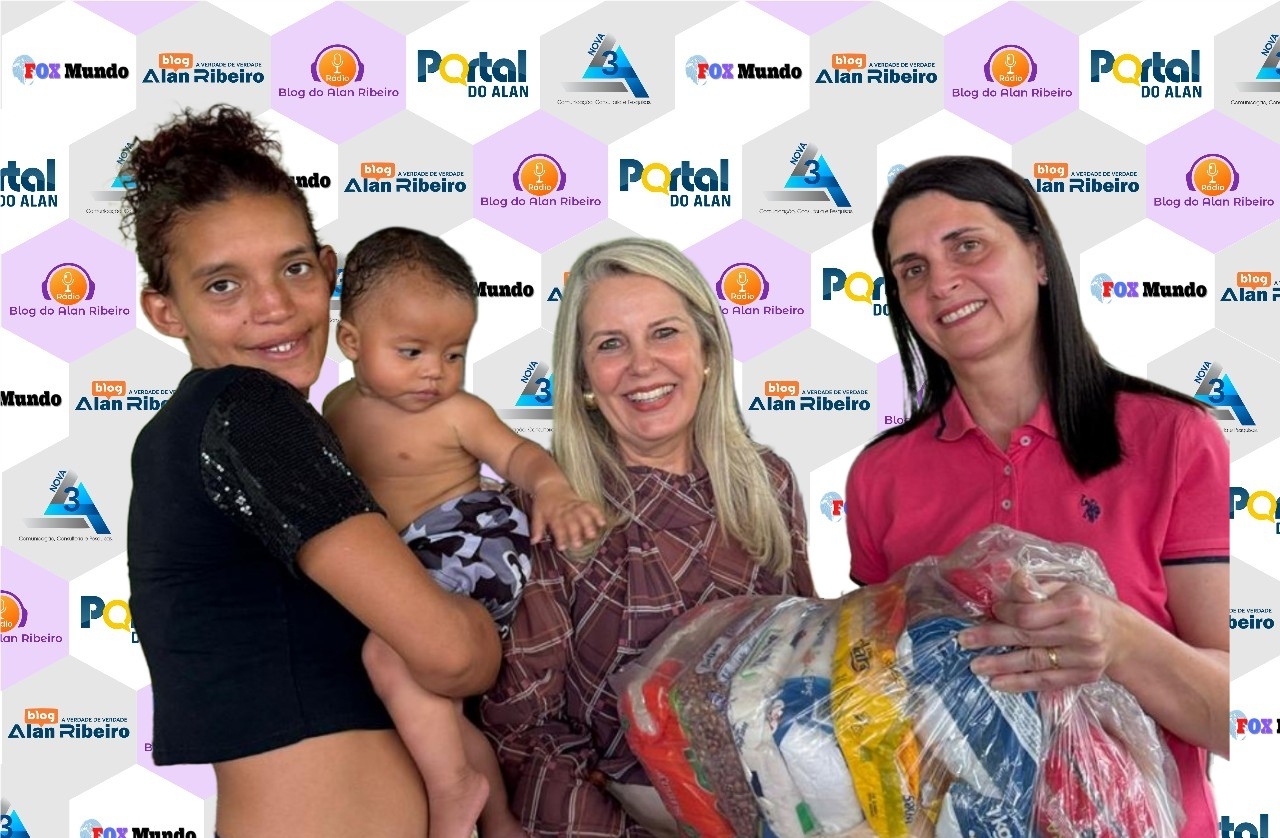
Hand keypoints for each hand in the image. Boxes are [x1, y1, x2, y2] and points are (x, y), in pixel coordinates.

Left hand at [530, 481, 606, 550]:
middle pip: (572, 522)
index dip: (560, 537)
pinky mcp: (582, 502)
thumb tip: (534, 542)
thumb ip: (536, 528)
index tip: (562, 547)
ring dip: (588, 525)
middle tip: (579, 545)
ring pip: (583, 514)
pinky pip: (591, 507)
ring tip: (592, 535)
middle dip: (576, 533)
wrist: (550, 483)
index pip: (557, 526)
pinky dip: (597, 514)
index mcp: (553, 514)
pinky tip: (602, 523)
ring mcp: (574, 505)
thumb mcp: (537, 514)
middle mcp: (565, 510)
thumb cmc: (543, 502)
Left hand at [956, 570, 1126, 691]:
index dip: (1006, 613)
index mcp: (1076, 604)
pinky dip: (1020, 684)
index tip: (991, 611)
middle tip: (964, 641)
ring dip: (1001, 666)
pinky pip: (1046, 682)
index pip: (1031, 614)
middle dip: (992, 639)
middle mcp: (1082, 633)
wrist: (1123, 635)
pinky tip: (998, 684)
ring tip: (975, 666)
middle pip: (1028, 638)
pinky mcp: (1084, 677)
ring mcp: (1084, 658)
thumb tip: (1009, 576)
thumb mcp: (1065, 587)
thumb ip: (1036, 588)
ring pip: (1035, 663)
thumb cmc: (1086, 605)